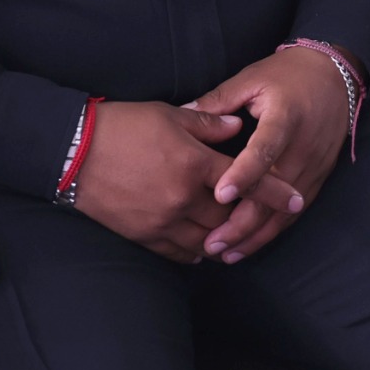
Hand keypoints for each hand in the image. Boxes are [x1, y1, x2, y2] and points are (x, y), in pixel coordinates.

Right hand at [72, 100, 285, 263]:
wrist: (73, 152)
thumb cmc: (121, 125)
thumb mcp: (167, 115)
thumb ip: (208, 124)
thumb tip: (237, 128)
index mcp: (194, 165)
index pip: (246, 182)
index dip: (275, 192)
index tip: (296, 200)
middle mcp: (183, 198)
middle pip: (231, 218)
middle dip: (249, 219)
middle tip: (264, 217)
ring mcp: (164, 221)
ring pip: (209, 241)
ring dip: (225, 238)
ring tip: (236, 235)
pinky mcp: (144, 236)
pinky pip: (181, 253)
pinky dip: (197, 251)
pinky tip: (203, 245)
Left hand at [185, 47, 354, 262]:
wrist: (335, 75)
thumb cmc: (288, 75)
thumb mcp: (252, 78)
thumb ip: (219, 101)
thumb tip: (183, 115)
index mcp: (285, 118)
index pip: (264, 150)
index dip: (243, 174)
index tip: (219, 194)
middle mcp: (303, 147)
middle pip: (274, 193)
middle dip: (243, 223)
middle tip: (212, 243)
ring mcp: (314, 167)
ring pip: (285, 211)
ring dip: (255, 235)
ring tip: (225, 253)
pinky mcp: (318, 178)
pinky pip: (295, 212)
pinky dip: (272, 231)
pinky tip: (249, 244)